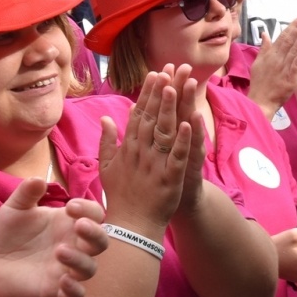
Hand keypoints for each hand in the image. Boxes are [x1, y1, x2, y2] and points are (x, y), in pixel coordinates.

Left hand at [0, 179, 106, 296]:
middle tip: (78, 225)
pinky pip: (77, 295)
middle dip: (95, 232)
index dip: (89, 209)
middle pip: (101, 241)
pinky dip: (74, 289)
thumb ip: (25, 194)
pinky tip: (63, 281)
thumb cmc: (10, 234)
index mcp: (67, 223)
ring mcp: (66, 269)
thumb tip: (38, 179)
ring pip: (90, 268)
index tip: (70, 207)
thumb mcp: (14, 209)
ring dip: (80, 260)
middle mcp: (73, 245)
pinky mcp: (56, 290)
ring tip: (60, 251)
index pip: (94, 214)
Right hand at [99, 66, 194, 239]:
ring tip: (174, 87)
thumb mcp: (107, 166)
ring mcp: (155, 164)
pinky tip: (189, 123)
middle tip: (168, 69)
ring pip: (164, 131)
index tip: (155, 73)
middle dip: (159, 93)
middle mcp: (141, 152)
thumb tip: (106, 118)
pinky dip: (183, 140)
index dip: (147, 94)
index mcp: (128, 147)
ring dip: (169, 109)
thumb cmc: (121, 196)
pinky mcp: (170, 178)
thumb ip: (107, 141)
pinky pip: (178, 156)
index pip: (138, 115)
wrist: (131, 227)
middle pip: (151, 117)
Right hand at [247, 17, 296, 119]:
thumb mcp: (258, 64)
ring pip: (293, 50)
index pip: (282, 37)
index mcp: (270, 55)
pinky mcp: (290, 78)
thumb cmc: (259, 83)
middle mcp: (276, 59)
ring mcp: (283, 68)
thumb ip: (264, 48)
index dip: (291, 27)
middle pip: (288, 40)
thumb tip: (265, 33)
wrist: (260, 102)